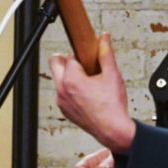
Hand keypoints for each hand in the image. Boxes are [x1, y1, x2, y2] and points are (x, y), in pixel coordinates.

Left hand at [49, 34, 134, 152]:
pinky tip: (87, 94)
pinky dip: (71, 90)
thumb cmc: (113, 106)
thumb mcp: (112, 75)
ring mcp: (61, 101)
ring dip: (69, 76)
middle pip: (54, 63)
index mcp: (71, 79)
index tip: (88, 55)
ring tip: (88, 81)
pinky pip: (62, 93)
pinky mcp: (64, 110)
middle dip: (66, 59)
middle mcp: (62, 90)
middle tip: (81, 63)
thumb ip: (106, 53)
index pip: (70, 56)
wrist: (113, 130)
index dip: (82, 54)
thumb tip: (104, 37)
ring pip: (58, 79)